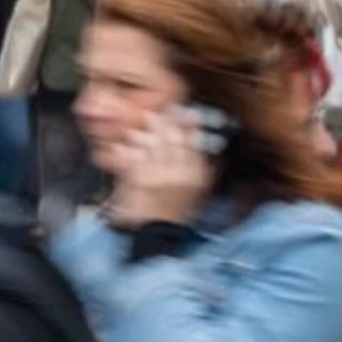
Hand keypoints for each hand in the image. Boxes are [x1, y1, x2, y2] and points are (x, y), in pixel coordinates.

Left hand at [101, 110, 216, 228]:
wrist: (161, 231)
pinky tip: (127, 142)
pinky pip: (135, 155)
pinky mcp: (139, 179)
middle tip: (165, 110)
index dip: (192, 124)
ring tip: (148, 118)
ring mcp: (158, 175)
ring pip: (153, 143)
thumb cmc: (182, 211)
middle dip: (169, 121)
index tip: (190, 112)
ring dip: (149, 129)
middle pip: (174, 138)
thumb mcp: (203, 192)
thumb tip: (215, 150)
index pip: (195, 143)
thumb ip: (209, 170)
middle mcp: (179, 173)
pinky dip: (130, 147)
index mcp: (197, 176)